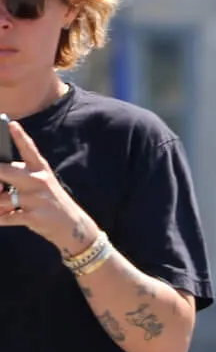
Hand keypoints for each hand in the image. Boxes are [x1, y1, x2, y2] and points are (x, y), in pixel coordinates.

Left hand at [0, 119, 97, 253]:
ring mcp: (36, 199)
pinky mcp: (33, 216)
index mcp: (41, 170)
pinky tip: (3, 217)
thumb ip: (16, 178)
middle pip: (3, 171)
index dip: (19, 136)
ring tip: (3, 206)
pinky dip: (0, 218)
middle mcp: (38, 182)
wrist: (73, 227)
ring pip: (0, 198)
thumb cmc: (49, 201)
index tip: (10, 123)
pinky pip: (5, 217)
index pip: (29, 150)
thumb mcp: (40, 185)